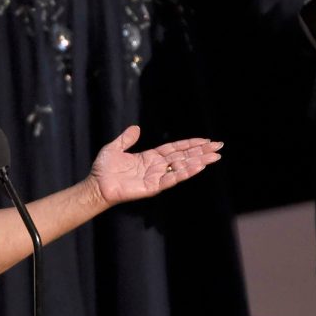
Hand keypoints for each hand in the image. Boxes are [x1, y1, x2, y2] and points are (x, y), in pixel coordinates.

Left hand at [89, 126, 221, 204]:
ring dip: (198, 162)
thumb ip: (126, 139)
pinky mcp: (153, 187)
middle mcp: (156, 167)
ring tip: (214, 157)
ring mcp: (156, 177)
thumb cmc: (103, 169)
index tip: (205, 140)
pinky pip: (172, 178)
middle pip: (183, 157)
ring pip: (181, 167)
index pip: (174, 149)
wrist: (96, 185)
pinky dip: (185, 173)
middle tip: (219, 147)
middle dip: (201, 152)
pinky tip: (197, 167)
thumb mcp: (114, 148)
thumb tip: (136, 128)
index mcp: (149, 157)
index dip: (189, 144)